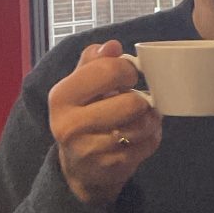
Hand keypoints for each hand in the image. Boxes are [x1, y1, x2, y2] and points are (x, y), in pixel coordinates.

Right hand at [48, 40, 160, 206]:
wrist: (78, 167)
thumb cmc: (82, 116)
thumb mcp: (79, 86)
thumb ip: (94, 62)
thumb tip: (111, 46)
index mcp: (61, 96)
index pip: (107, 70)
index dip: (127, 69)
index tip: (128, 75)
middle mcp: (70, 125)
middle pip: (131, 102)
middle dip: (141, 98)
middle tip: (136, 100)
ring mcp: (91, 149)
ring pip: (143, 124)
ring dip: (150, 118)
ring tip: (141, 116)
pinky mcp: (112, 167)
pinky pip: (149, 144)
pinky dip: (152, 136)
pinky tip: (142, 134)